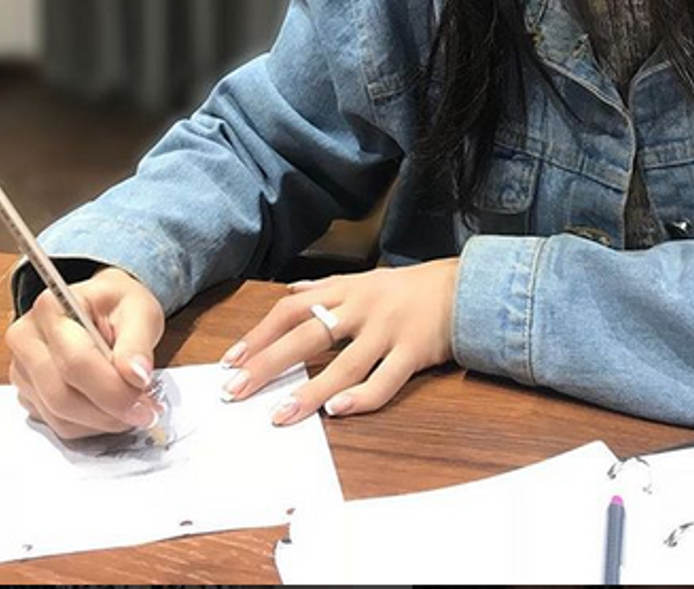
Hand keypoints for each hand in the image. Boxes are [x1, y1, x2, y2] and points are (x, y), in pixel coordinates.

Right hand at [6, 267, 165, 439]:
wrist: (104, 309)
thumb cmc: (118, 305)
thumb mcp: (140, 310)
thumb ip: (138, 344)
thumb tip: (137, 376)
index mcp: (51, 308)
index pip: (76, 362)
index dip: (112, 388)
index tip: (144, 400)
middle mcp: (27, 339)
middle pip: (61, 395)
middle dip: (108, 411)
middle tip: (145, 412)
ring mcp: (23, 370)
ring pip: (59, 417)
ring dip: (102, 421)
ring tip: (134, 409)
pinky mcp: (29, 394)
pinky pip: (59, 424)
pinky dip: (90, 425)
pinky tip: (112, 409)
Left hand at [218, 259, 459, 423]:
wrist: (462, 286)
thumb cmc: (407, 288)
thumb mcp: (363, 278)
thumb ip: (325, 287)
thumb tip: (290, 293)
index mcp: (344, 290)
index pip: (291, 310)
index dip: (260, 334)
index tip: (231, 360)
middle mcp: (361, 307)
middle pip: (306, 335)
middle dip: (267, 363)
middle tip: (236, 390)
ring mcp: (387, 329)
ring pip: (342, 363)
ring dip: (309, 391)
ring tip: (280, 414)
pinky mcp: (412, 351)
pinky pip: (384, 378)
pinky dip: (361, 397)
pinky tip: (338, 412)